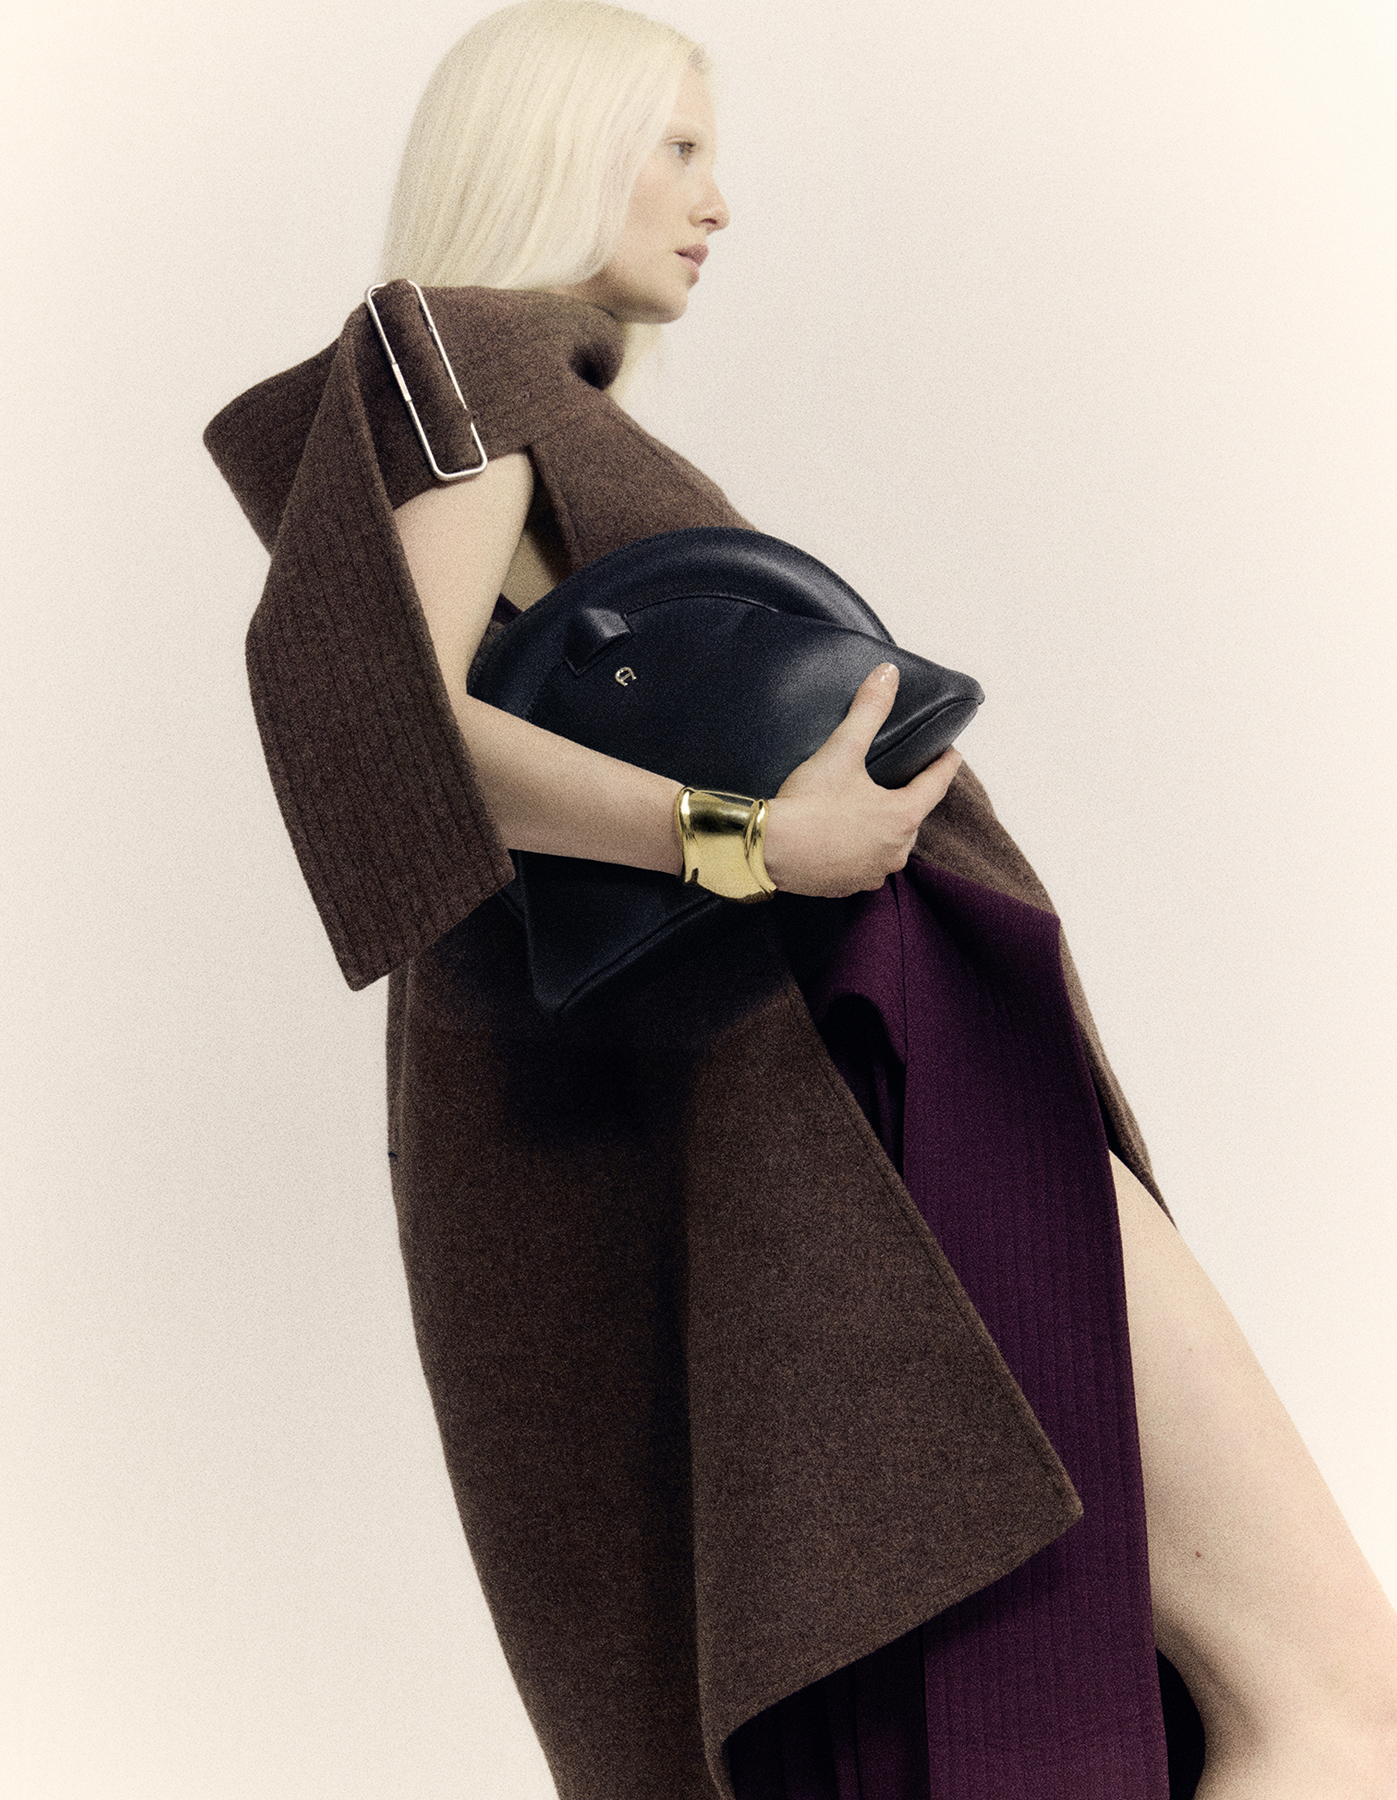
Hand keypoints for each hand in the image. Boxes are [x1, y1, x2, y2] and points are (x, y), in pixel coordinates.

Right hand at [759, 663, 962, 897]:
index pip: (936, 785)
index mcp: (903, 816)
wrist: (768, 849)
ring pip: (891, 845)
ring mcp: (873, 872)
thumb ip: (868, 711)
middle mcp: (896, 850)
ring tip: (871, 810)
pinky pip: (867, 865)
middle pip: (914, 817)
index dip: (944, 765)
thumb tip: (888, 674)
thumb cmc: (809, 802)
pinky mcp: (848, 887)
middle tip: (900, 780)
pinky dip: (862, 851)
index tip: (951, 753)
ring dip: (885, 828)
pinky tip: (847, 839)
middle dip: (909, 798)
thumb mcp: (841, 751)